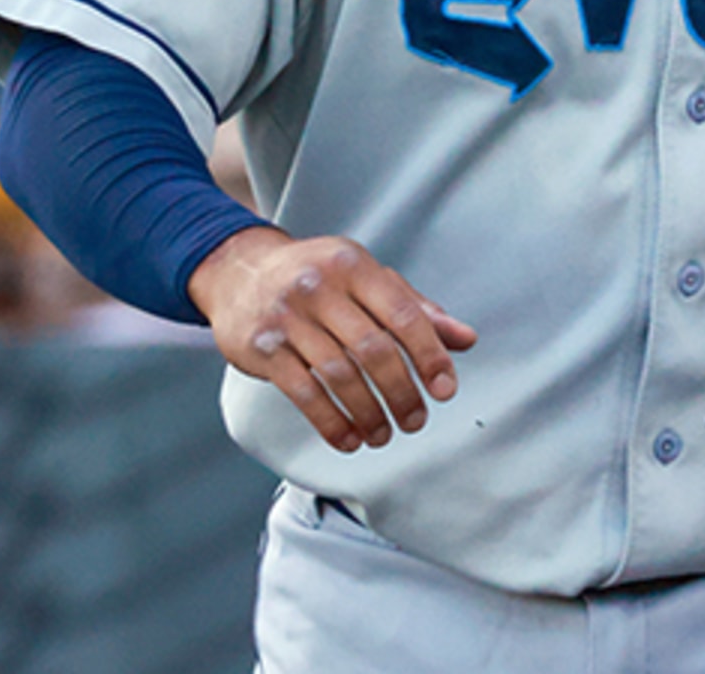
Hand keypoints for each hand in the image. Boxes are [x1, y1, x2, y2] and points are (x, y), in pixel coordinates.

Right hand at [187, 227, 476, 455]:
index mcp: (355, 267)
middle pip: (372, 349)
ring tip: (384, 435)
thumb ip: (417, 308)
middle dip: (400, 392)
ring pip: (338, 375)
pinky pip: (302, 392)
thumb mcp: (367, 279)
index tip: (445, 388)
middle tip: (416, 419)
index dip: (430, 355)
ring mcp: (287, 318)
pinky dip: (329, 421)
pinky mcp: (262, 347)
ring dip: (367, 413)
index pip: (404, 315)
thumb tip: (465, 339)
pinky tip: (348, 438)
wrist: (238, 272)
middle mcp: (319, 288)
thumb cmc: (316, 277)